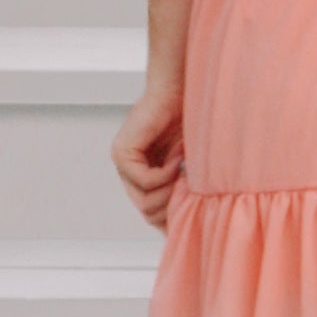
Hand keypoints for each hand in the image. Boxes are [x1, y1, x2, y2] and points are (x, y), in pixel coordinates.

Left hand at [112, 79, 185, 227]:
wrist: (179, 90)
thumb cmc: (191, 122)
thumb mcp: (191, 165)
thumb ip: (184, 189)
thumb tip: (186, 226)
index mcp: (143, 177)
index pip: (151, 214)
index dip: (172, 219)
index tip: (194, 211)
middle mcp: (128, 173)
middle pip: (148, 213)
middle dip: (174, 205)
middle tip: (191, 185)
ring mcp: (122, 163)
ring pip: (145, 202)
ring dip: (171, 189)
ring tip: (185, 169)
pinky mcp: (122, 153)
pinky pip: (145, 181)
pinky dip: (166, 174)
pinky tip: (178, 157)